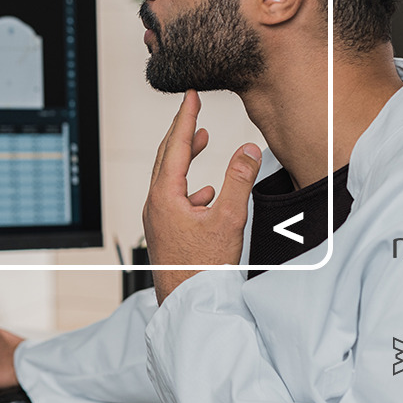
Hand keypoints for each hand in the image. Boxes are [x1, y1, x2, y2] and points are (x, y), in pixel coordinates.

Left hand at [142, 90, 261, 303]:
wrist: (188, 306)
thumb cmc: (204, 268)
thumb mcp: (228, 219)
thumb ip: (239, 180)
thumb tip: (247, 148)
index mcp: (164, 196)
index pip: (174, 146)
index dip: (185, 118)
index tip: (190, 95)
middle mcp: (155, 205)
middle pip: (165, 158)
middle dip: (181, 133)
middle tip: (193, 111)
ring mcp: (157, 220)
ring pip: (169, 178)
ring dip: (185, 158)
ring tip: (201, 142)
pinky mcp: (165, 233)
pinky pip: (174, 200)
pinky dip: (189, 187)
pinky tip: (206, 193)